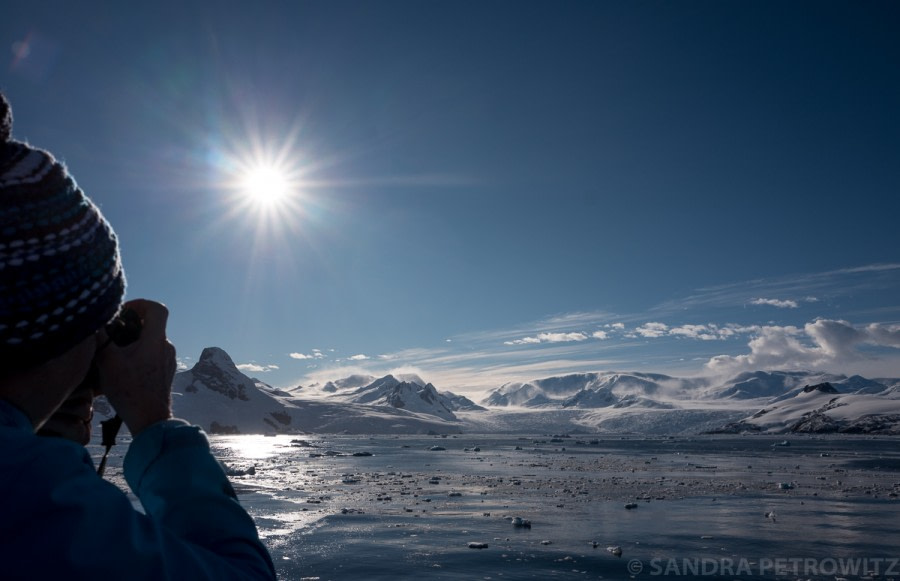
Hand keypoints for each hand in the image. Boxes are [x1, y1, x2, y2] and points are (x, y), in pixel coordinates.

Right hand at [95, 299, 176, 436]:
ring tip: (115, 351)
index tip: (123, 311)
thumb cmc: (129, 390)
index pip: (158, 308)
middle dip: (132, 323)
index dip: (140, 304)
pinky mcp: (166, 371)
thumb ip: (101, 338)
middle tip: (114, 332)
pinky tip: (124, 366)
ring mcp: (169, 360)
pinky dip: (140, 352)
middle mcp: (166, 347)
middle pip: (153, 324)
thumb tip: (93, 321)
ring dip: (135, 340)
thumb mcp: (108, 362)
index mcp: (156, 340)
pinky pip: (154, 353)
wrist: (150, 419)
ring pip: (152, 340)